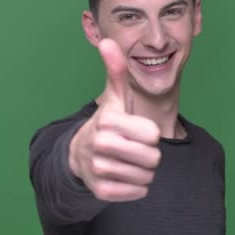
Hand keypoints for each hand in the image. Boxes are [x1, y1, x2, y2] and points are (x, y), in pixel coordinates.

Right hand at [69, 38, 161, 201]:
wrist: (81, 154)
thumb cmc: (108, 123)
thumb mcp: (115, 97)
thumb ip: (116, 70)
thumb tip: (107, 41)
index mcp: (108, 121)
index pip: (152, 134)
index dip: (150, 133)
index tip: (138, 131)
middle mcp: (100, 144)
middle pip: (153, 158)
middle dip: (150, 155)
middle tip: (136, 149)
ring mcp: (98, 169)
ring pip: (147, 176)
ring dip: (144, 171)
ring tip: (129, 161)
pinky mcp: (101, 191)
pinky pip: (138, 192)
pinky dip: (138, 186)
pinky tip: (126, 176)